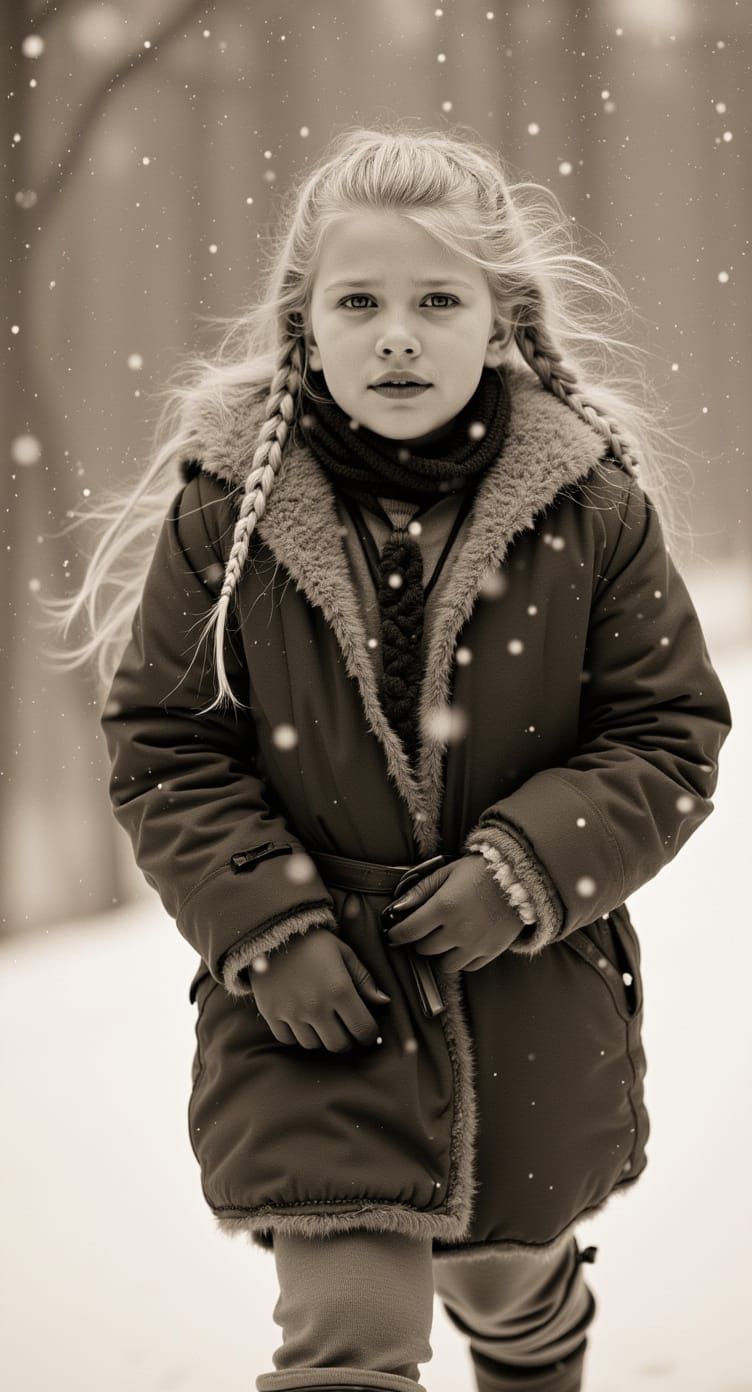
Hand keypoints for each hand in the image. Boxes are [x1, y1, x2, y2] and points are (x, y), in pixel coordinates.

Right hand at [251, 927, 390, 1051]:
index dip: (369, 1035)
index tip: (367, 1032)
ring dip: (321, 1037)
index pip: (363, 1029)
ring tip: (322, 1022)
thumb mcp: (344, 953)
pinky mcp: (271, 1013)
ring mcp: (291, 1012)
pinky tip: (300, 1020)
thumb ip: (364, 979)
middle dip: (346, 1040)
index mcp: (340, 989)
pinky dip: (296, 1035)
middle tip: (345, 1029)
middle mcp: (316, 1006)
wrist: (271, 930)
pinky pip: (287, 1039)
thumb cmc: (313, 941)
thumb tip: (384, 1002)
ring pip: (313, 1045)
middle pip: (338, 1045)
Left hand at [385, 854, 525, 972]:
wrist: (521, 876)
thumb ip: (420, 891)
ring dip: (440, 954)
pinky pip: (468, 967)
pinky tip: (462, 944)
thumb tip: (396, 909)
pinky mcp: (491, 952)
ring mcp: (475, 944)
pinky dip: (461, 959)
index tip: (393, 934)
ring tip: (445, 939)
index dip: (396, 935)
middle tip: (425, 929)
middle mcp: (458, 930)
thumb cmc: (480, 870)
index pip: (409, 932)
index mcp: (444, 906)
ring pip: (445, 965)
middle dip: (420, 940)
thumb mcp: (447, 872)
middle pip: (425, 949)